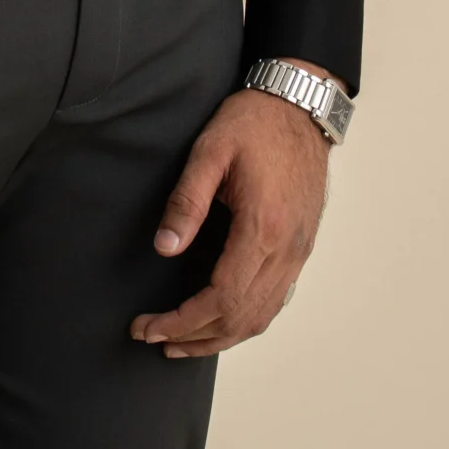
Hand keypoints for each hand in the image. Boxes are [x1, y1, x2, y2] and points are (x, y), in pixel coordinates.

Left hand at [131, 64, 337, 357]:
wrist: (300, 105)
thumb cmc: (254, 123)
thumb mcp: (210, 151)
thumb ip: (187, 201)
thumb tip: (164, 248)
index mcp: (263, 229)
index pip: (220, 299)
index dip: (182, 321)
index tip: (148, 327)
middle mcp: (286, 251)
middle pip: (241, 319)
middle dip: (194, 337)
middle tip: (154, 338)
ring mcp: (298, 252)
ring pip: (261, 317)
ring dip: (220, 338)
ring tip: (182, 342)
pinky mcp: (301, 248)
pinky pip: (275, 300)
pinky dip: (246, 321)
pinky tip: (222, 321)